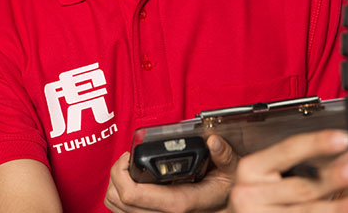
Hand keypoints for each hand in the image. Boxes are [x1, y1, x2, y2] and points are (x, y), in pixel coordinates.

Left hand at [104, 135, 238, 211]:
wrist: (226, 206)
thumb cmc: (226, 190)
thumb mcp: (232, 172)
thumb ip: (225, 156)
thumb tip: (213, 142)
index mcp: (178, 203)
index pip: (132, 194)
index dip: (121, 172)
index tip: (129, 156)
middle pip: (118, 200)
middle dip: (115, 174)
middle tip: (127, 159)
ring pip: (116, 208)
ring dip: (115, 186)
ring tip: (128, 169)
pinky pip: (122, 212)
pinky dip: (120, 197)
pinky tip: (132, 182)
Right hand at [228, 130, 347, 212]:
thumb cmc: (256, 197)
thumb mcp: (271, 174)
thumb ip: (306, 163)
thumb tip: (344, 152)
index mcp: (250, 169)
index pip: (287, 150)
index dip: (318, 143)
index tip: (344, 139)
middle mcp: (248, 194)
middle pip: (300, 186)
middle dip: (332, 178)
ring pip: (305, 212)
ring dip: (338, 208)